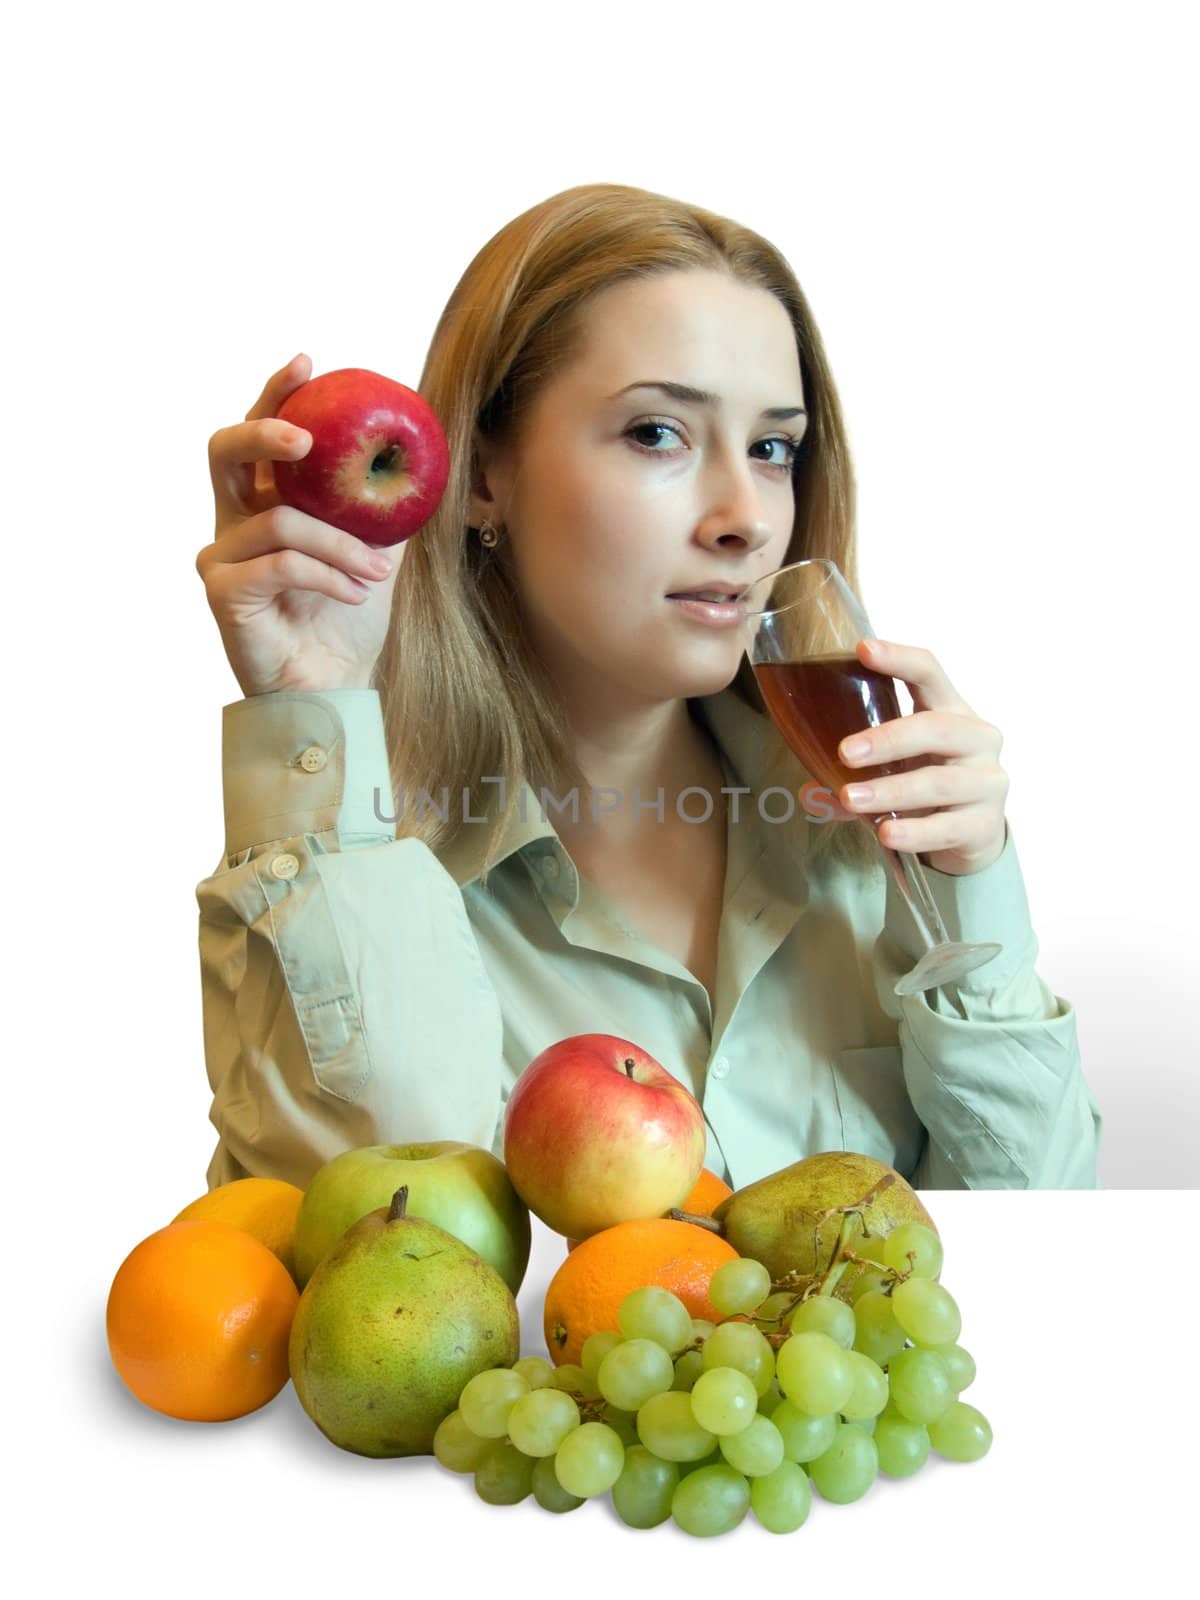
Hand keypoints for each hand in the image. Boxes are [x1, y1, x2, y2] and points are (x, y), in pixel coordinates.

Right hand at [196, 353, 401, 697]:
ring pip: (278, 520)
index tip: (307, 363)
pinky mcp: (223, 594)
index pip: (257, 435)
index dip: (275, 394)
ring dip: (339, 543)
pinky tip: (354, 594)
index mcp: (264, 502)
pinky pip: (280, 563)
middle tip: (308, 439)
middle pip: (225, 451)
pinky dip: (326, 574)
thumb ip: (382, 505)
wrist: (338, 686)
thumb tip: (425, 453)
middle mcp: (233, 523)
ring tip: (377, 573)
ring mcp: (222, 558)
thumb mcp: (376, 550)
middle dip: (266, 433)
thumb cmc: (351, 619)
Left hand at [835, 638, 1009, 875]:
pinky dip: (914, 832)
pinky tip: (886, 834)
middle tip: (845, 753)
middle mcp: (977, 739)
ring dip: (891, 791)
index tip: (863, 649)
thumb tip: (808, 792)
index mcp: (951, 710)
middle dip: (887, 739)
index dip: (899, 658)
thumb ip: (857, 771)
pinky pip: (947, 827)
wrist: (971, 832)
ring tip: (852, 799)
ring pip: (938, 782)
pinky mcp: (986, 824)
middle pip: (936, 727)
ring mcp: (987, 782)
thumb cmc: (926, 782)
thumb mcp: (897, 766)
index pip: (929, 672)